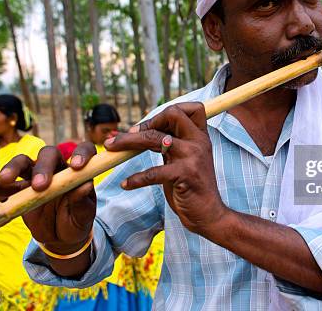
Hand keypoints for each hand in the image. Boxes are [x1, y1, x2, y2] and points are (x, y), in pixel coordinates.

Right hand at [0, 144, 97, 253]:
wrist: (62, 236)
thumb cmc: (77, 220)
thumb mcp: (84, 215)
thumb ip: (83, 200)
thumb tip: (86, 185)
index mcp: (76, 171)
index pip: (82, 151)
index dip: (81, 154)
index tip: (77, 166)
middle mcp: (56, 169)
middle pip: (47, 155)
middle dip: (42, 167)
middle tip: (39, 186)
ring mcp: (34, 178)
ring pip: (22, 164)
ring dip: (11, 169)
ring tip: (3, 179)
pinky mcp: (18, 192)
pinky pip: (0, 187)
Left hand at [104, 102, 227, 235]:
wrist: (210, 215)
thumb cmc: (194, 188)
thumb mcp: (186, 160)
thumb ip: (173, 145)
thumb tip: (148, 131)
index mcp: (200, 137)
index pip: (191, 108)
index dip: (167, 112)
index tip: (149, 127)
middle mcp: (198, 142)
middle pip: (172, 114)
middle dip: (146, 121)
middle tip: (128, 135)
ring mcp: (192, 157)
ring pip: (154, 138)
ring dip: (128, 142)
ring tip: (111, 148)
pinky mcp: (184, 175)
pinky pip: (153, 172)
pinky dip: (136, 178)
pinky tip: (127, 184)